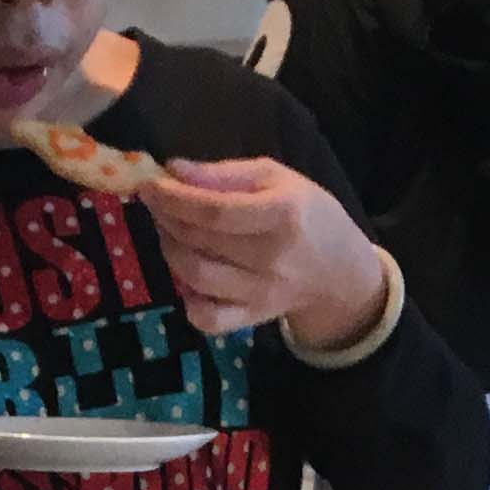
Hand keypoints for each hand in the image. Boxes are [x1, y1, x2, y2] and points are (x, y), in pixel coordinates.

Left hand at [142, 157, 388, 347]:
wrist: (340, 272)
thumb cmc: (305, 214)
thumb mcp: (276, 178)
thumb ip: (225, 173)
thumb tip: (174, 170)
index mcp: (282, 214)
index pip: (214, 210)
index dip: (174, 199)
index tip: (149, 185)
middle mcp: (270, 257)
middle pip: (200, 241)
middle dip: (166, 218)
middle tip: (156, 203)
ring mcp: (261, 294)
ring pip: (196, 277)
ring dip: (170, 251)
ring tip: (168, 231)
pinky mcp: (252, 319)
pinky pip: (208, 319)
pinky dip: (187, 299)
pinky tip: (186, 276)